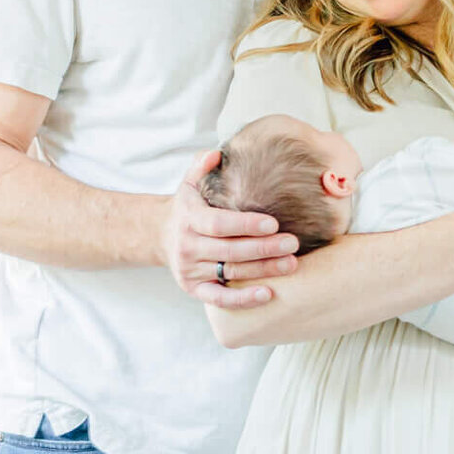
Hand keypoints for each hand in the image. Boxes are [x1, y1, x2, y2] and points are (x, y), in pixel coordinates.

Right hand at [162, 148, 297, 308]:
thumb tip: (217, 154)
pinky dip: (242, 299)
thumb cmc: (187, 207)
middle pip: (230, 250)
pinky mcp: (194, 289)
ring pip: (230, 273)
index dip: (246, 225)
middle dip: (263, 248)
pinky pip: (219, 299)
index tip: (273, 223)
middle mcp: (187, 246)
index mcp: (189, 219)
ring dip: (263, 271)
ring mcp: (190, 270)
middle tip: (293, 243)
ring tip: (291, 264)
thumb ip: (202, 166)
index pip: (219, 224)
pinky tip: (267, 294)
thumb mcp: (189, 183)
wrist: (160, 235)